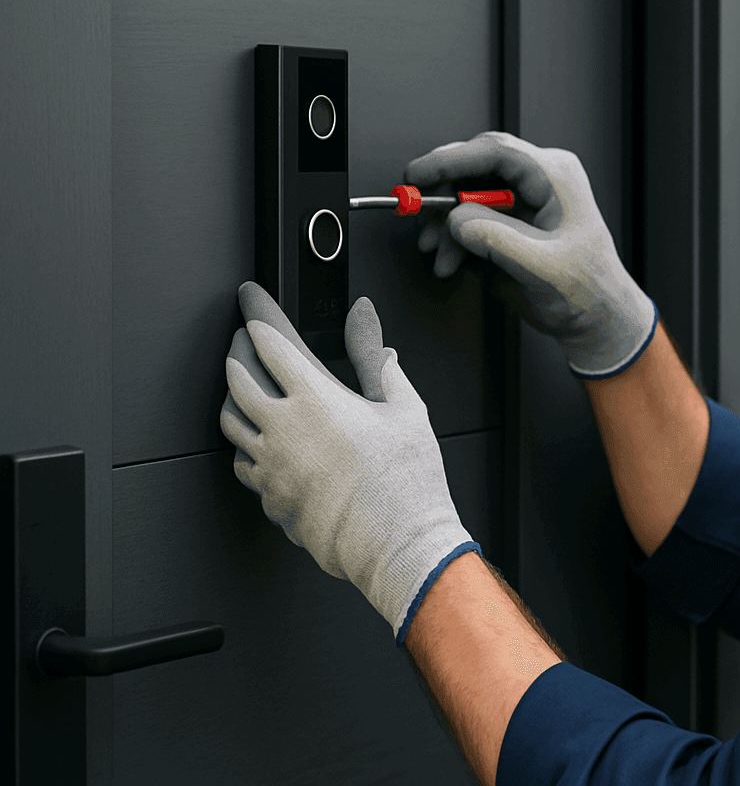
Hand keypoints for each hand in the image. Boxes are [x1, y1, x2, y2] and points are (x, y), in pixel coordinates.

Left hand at [219, 281, 477, 643]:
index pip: (270, 342)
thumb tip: (365, 321)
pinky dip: (246, 445)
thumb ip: (375, 359)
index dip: (257, 314)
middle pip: (237, 377)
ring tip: (242, 387)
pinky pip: (243, 463)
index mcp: (315, 399)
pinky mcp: (271, 497)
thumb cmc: (406, 480)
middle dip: (236, 351)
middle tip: (242, 339)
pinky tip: (258, 443)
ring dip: (232, 397)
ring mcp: (272, 465)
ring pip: (230, 422)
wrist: (398, 541)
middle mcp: (283, 428)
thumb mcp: (404, 406)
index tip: (252, 301)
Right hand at [404, 131, 656, 378]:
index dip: (451, 159)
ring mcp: (521, 201)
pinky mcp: (508, 222)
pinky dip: (453, 239)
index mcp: (554, 176)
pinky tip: (450, 261)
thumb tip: (456, 220)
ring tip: (439, 256)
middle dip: (442, 194)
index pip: (495, 152)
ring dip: (444, 225)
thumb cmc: (587, 289)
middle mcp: (537, 181)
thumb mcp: (541, 265)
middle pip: (474, 168)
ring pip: (465, 195)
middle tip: (416, 213)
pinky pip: (469, 218)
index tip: (418, 174)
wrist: (595, 318)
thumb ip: (495, 238)